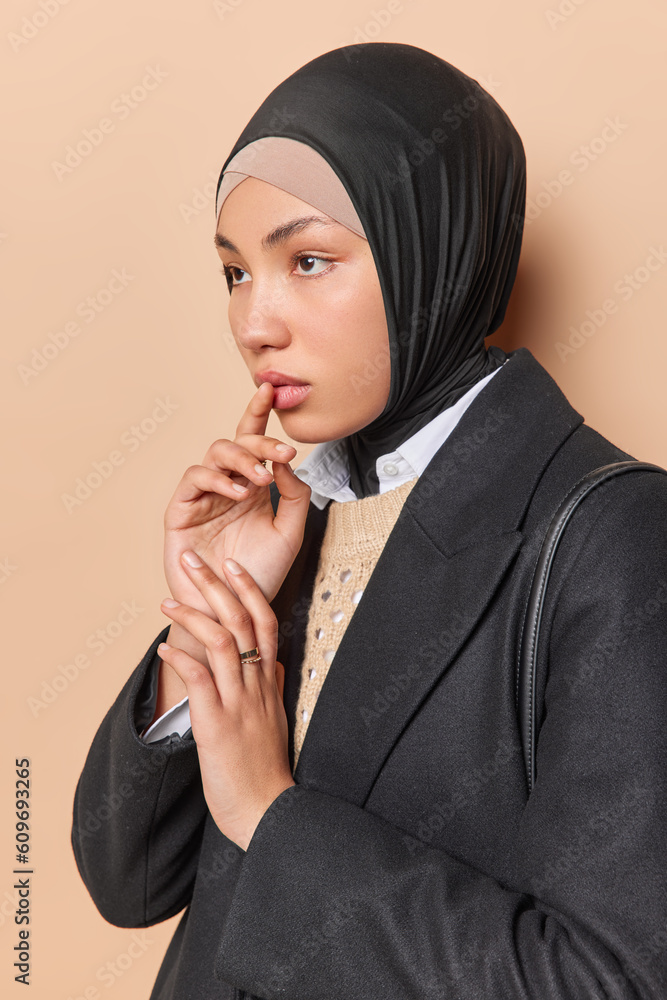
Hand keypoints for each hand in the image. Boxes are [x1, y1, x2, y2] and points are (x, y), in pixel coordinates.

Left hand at [157, 546, 295, 850]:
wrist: (270, 812)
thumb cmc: (268, 769)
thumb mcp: (278, 720)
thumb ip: (275, 686)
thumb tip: (274, 662)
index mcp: (270, 682)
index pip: (266, 621)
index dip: (249, 590)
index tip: (233, 565)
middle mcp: (257, 686)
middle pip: (242, 621)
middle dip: (216, 587)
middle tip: (192, 561)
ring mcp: (239, 704)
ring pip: (222, 643)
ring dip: (193, 616)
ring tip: (167, 601)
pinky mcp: (219, 726)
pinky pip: (201, 683)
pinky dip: (182, 658)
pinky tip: (164, 647)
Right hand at [163, 381, 311, 627]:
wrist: (233, 611)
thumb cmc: (259, 575)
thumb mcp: (290, 534)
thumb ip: (295, 496)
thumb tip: (286, 462)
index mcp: (252, 487)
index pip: (254, 443)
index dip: (258, 414)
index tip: (271, 389)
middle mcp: (227, 486)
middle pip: (237, 443)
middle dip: (260, 442)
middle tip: (281, 453)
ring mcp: (202, 496)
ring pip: (214, 454)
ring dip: (241, 459)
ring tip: (261, 479)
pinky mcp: (181, 510)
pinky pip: (194, 479)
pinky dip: (218, 479)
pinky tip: (239, 493)